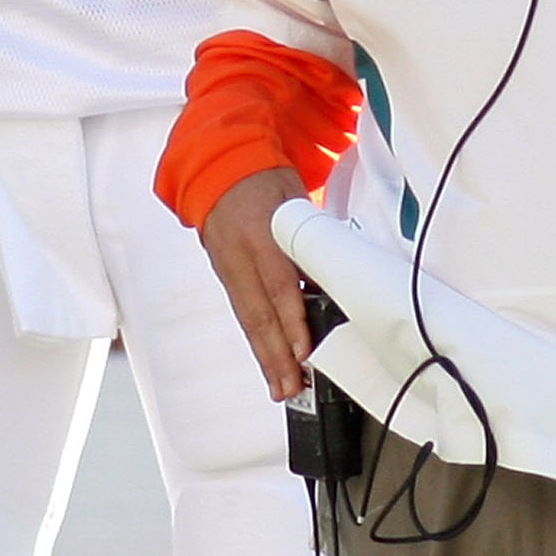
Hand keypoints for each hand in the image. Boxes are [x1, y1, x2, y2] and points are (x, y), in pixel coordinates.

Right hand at [201, 166, 312, 399]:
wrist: (218, 167)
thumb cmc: (264, 181)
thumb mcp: (294, 200)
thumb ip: (311, 237)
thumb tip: (337, 277)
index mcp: (259, 233)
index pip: (278, 285)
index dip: (291, 321)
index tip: (304, 352)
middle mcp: (238, 256)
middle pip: (259, 314)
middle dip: (277, 356)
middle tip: (293, 388)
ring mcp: (227, 268)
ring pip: (248, 321)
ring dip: (266, 358)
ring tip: (281, 388)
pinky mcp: (225, 276)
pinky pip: (242, 313)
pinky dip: (257, 342)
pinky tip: (269, 364)